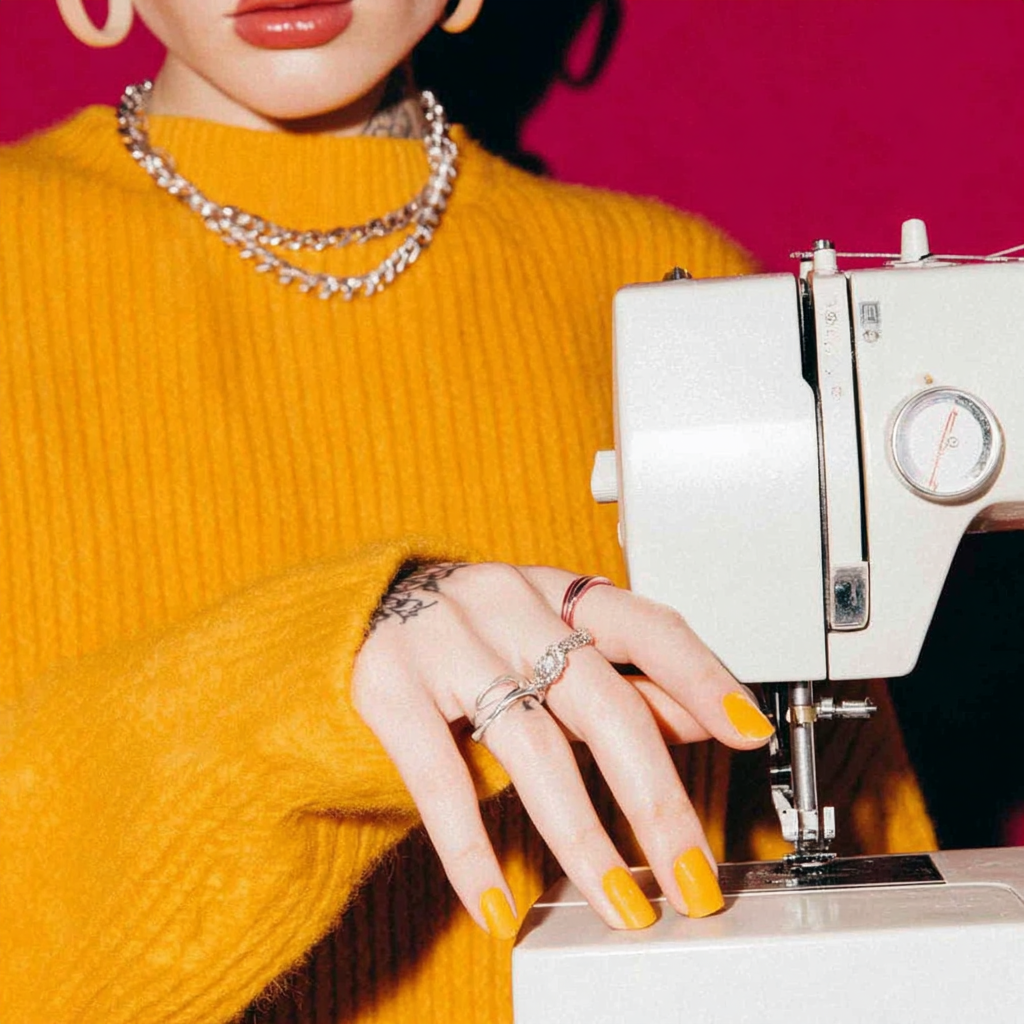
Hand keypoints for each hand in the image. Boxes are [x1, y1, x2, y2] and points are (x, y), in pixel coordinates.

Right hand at [351, 561, 774, 936]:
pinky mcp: (387, 685)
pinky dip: (472, 848)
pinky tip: (498, 904)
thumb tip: (704, 718)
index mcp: (558, 591)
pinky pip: (439, 776)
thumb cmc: (474, 634)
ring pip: (529, 745)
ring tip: (619, 903)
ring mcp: (444, 641)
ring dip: (582, 837)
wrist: (358, 614)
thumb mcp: (551, 641)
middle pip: (599, 701)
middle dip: (655, 797)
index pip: (645, 626)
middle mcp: (507, 605)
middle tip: (693, 876)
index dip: (701, 676)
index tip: (749, 732)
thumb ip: (622, 680)